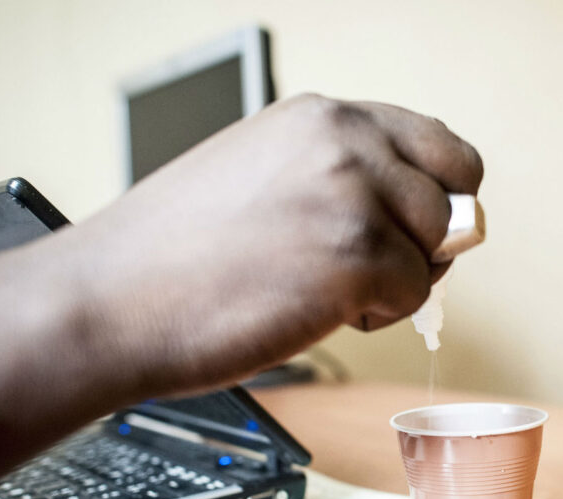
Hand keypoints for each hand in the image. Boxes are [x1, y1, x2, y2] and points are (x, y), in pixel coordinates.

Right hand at [0, 94, 482, 492]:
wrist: (107, 302)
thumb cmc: (173, 255)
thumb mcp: (263, 173)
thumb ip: (339, 177)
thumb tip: (420, 212)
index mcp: (321, 116)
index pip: (437, 143)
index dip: (437, 194)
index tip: (413, 229)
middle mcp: (345, 141)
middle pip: (455, 194)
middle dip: (430, 240)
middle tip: (379, 271)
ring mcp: (354, 196)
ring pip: (439, 249)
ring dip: (398, 282)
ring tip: (325, 292)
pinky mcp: (357, 257)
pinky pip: (417, 296)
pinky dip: (377, 318)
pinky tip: (315, 312)